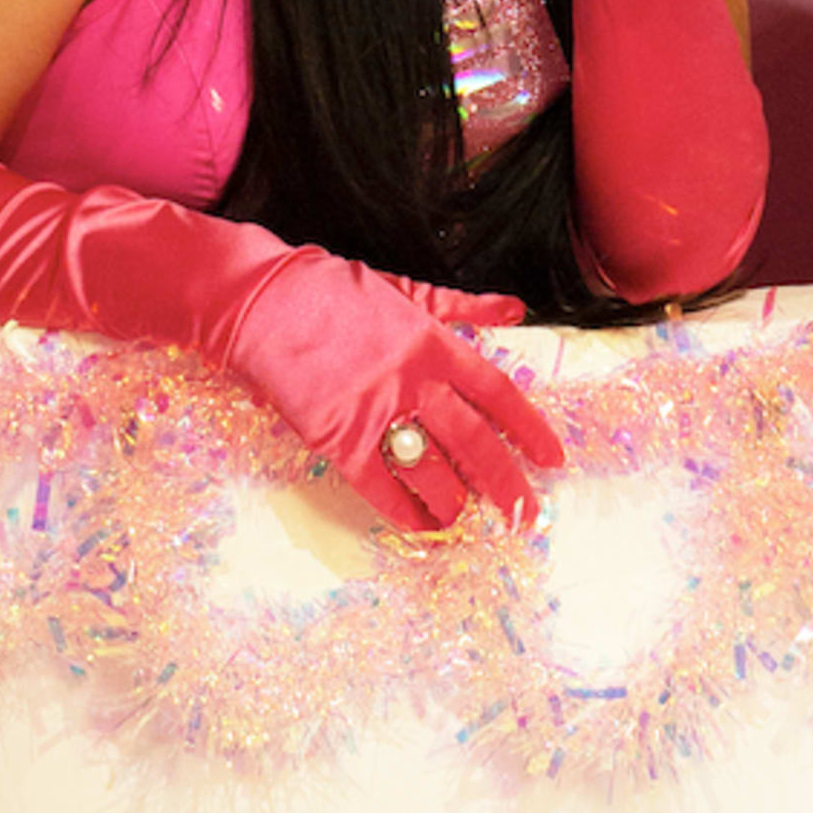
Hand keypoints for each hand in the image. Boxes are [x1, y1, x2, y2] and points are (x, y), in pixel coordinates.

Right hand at [221, 240, 564, 535]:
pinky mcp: (336, 438)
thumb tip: (515, 309)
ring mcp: (375, 412)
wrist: (262, 300)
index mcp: (433, 342)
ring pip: (430, 470)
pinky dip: (402, 512)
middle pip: (475, 442)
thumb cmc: (331, 291)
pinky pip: (378, 487)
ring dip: (453, 500)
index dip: (530, 429)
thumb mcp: (403, 287)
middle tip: (526, 514)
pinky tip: (419, 526)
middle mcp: (413, 381)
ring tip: (464, 516)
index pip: (498, 394)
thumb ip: (462, 305)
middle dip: (506, 484)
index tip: (551, 458)